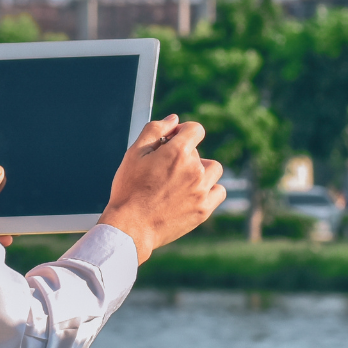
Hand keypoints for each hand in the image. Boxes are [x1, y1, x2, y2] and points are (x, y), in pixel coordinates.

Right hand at [98, 116, 224, 262]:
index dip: (183, 133)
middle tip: (163, 171)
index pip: (195, 129)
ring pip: (214, 169)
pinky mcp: (204, 209)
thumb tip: (174, 120)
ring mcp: (202, 190)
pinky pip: (219, 192)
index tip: (172, 143)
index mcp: (178, 152)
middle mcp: (195, 169)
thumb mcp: (134, 153)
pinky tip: (193, 194)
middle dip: (184, 155)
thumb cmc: (129, 189)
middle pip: (199, 152)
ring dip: (201, 171)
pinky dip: (210, 190)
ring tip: (181, 181)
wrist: (130, 227)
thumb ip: (155, 130)